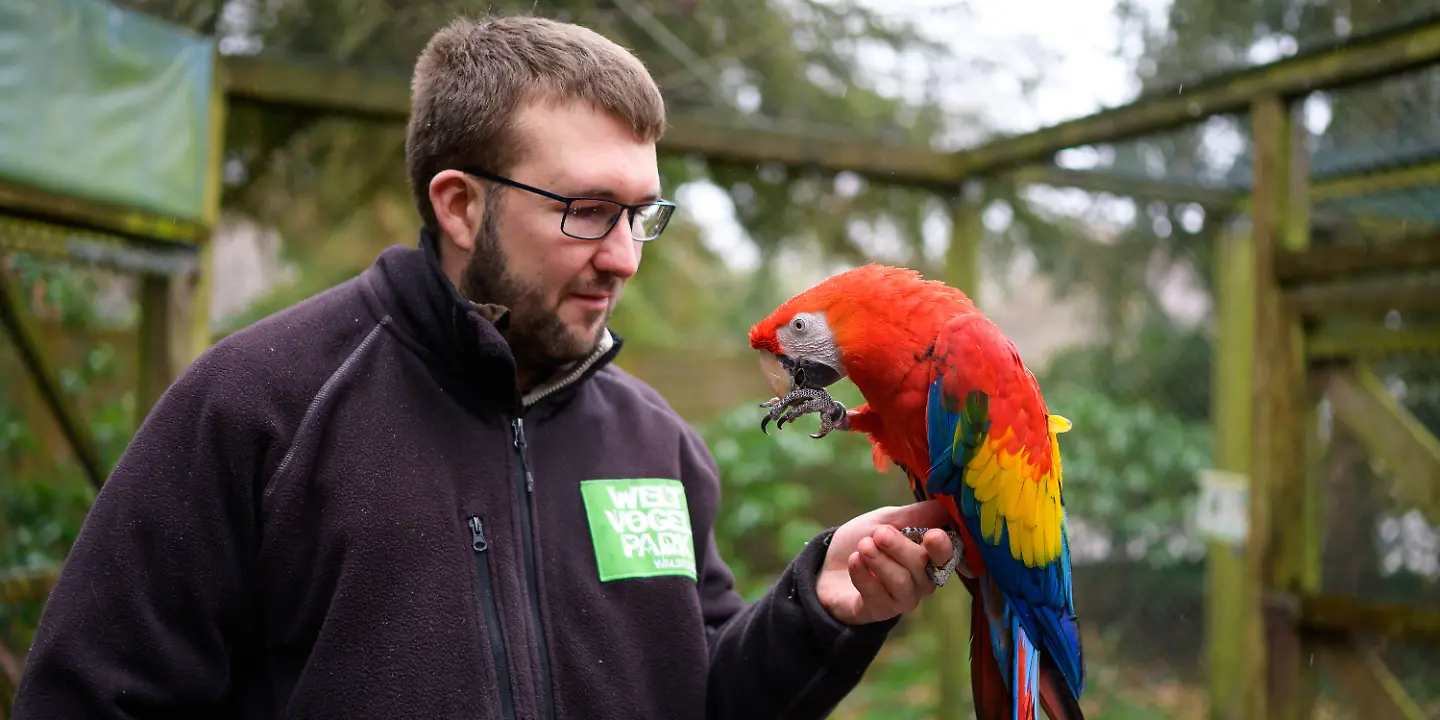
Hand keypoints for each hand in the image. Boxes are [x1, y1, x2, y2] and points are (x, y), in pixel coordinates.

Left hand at [817, 500, 958, 624]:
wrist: (829, 564)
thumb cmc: (865, 539)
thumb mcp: (886, 519)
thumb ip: (915, 514)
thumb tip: (945, 504)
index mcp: (929, 556)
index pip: (947, 555)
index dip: (942, 547)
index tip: (932, 536)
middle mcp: (922, 582)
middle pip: (921, 566)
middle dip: (899, 547)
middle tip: (878, 534)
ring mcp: (902, 600)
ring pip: (901, 583)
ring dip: (879, 560)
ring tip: (863, 546)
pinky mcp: (879, 612)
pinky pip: (876, 595)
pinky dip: (862, 574)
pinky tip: (853, 561)